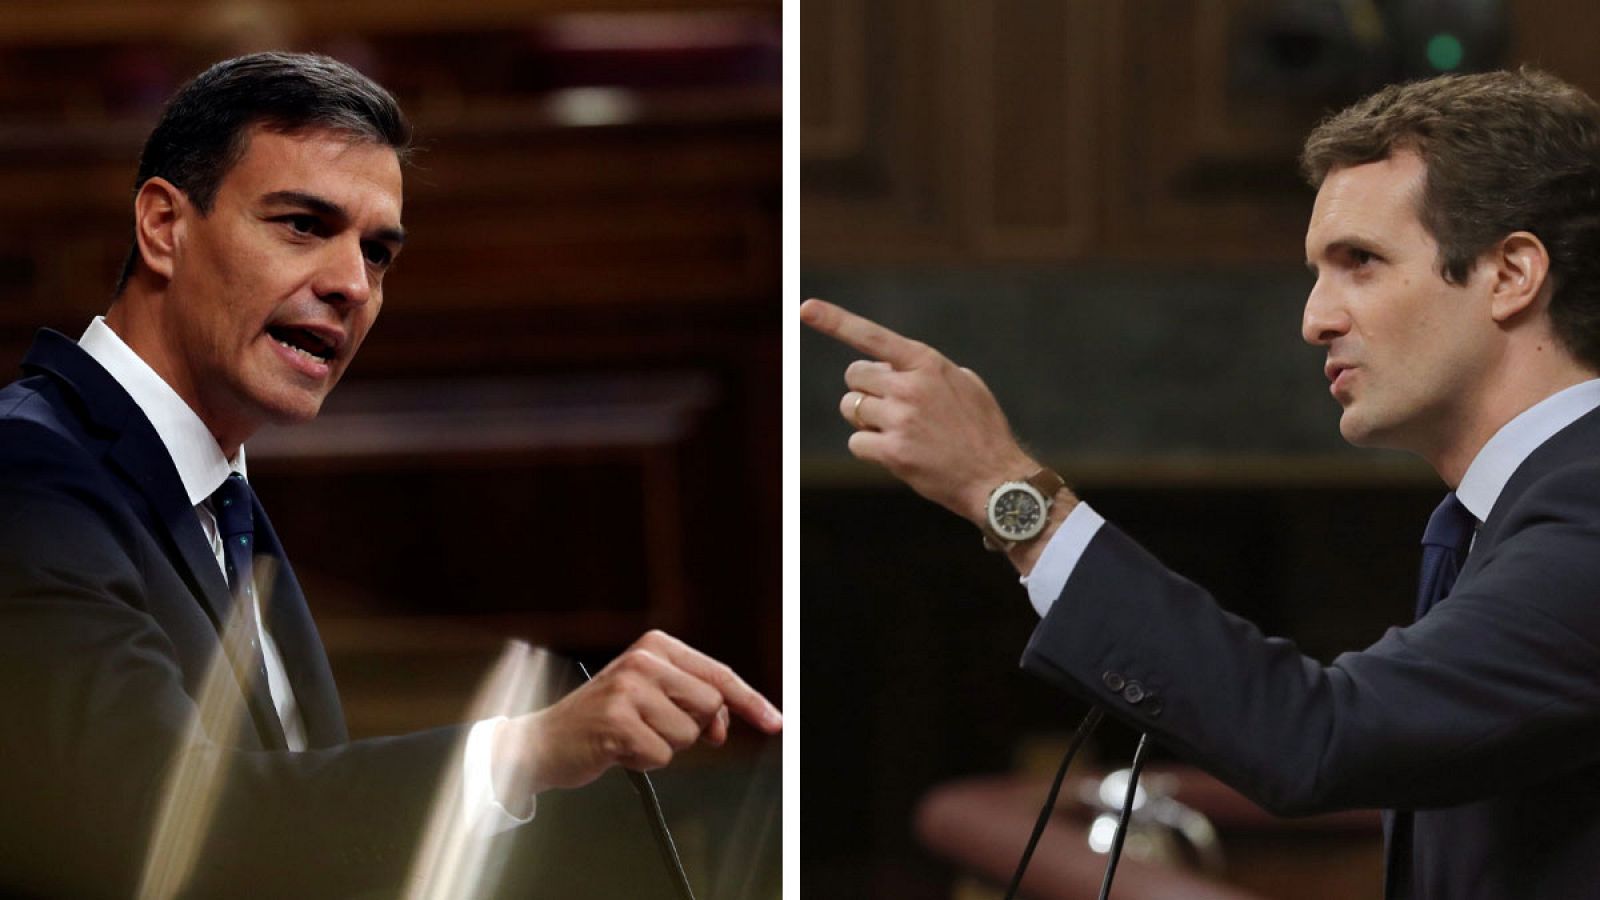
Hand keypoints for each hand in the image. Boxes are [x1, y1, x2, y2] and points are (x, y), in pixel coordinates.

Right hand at [499, 630, 780, 795]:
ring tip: (631, 735)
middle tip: (657, 729)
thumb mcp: (649, 696)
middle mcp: (644, 660)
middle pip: (711, 705)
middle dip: (694, 728)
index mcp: (656, 646)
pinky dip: (644, 761)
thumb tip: (725, 725)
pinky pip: (661, 755)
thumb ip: (690, 702)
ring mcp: (629, 689)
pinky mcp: (617, 721)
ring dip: (664, 746)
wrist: (544, 741)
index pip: (719, 674)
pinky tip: (619, 748)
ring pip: (688, 734)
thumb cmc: (602, 720)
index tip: (774, 722)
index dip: (751, 701)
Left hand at [800, 297, 1042, 524]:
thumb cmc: (981, 430)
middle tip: (890, 407)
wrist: (996, 478)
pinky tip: (899, 453)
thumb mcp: (964, 383)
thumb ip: (926, 369)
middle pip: (854, 377)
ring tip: (899, 431)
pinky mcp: (893, 452)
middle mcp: (910, 386)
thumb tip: (889, 366)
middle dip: (865, 390)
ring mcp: (900, 419)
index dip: (835, 321)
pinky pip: (856, 442)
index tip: (805, 307)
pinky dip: (870, 448)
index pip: (873, 337)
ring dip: (865, 419)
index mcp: (928, 363)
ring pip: (851, 408)